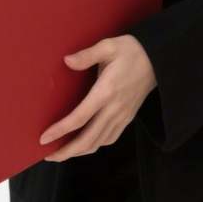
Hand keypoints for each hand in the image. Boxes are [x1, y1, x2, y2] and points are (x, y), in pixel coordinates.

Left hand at [38, 35, 156, 161]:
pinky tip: (84, 145)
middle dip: (67, 151)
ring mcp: (122, 116)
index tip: (44, 138)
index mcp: (106, 91)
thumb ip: (86, 55)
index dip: (61, 131)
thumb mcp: (108, 46)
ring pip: (99, 143)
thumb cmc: (131, 50)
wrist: (158, 59)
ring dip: (79, 152)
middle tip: (47, 155)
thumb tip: (67, 61)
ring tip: (61, 153)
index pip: (80, 118)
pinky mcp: (127, 118)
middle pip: (88, 139)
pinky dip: (94, 146)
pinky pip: (109, 139)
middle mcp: (114, 109)